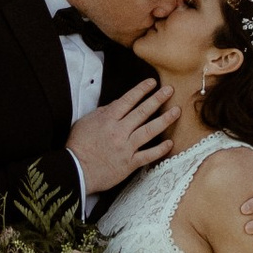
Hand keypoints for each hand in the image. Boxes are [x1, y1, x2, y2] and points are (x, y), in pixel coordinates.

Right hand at [69, 78, 173, 196]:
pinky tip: (170, 143)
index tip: (152, 82)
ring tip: (176, 111)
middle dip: (157, 99)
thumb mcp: (85, 122)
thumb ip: (102, 112)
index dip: (141, 90)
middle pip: (142, 112)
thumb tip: (117, 104)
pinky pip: (148, 155)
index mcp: (107, 119)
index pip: (128, 100)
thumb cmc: (78, 146)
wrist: (75, 170)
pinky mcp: (129, 164)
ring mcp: (125, 148)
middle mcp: (119, 131)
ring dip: (164, 120)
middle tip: (170, 90)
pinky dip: (160, 150)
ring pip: (149, 131)